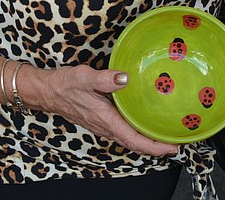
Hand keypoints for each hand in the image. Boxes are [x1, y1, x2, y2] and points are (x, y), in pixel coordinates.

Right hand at [29, 64, 178, 156]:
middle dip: (157, 146)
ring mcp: (104, 125)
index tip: (172, 147)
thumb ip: (105, 78)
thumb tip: (125, 78)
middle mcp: (106, 127)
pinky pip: (124, 131)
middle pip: (136, 143)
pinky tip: (144, 123)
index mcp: (106, 120)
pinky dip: (137, 133)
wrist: (47, 91)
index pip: (135, 140)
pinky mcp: (102, 120)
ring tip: (166, 135)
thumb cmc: (65, 85)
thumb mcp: (84, 77)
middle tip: (177, 143)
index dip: (155, 146)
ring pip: (130, 139)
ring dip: (148, 141)